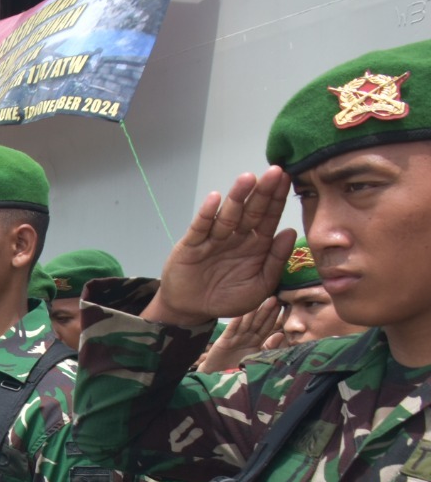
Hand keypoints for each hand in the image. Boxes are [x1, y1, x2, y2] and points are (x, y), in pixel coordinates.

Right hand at [146, 168, 295, 326]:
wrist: (192, 310)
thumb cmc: (228, 298)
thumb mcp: (260, 286)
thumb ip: (276, 261)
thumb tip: (290, 232)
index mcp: (256, 245)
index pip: (269, 218)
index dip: (278, 200)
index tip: (288, 180)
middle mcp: (237, 237)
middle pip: (251, 211)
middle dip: (262, 192)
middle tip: (274, 172)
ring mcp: (214, 238)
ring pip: (228, 215)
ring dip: (237, 196)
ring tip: (248, 178)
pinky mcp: (192, 244)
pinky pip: (201, 227)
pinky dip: (207, 213)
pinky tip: (215, 199)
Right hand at [197, 297, 282, 372]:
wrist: (219, 377)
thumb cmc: (238, 367)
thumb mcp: (257, 357)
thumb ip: (269, 347)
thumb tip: (280, 335)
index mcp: (255, 340)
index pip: (266, 327)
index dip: (273, 317)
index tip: (281, 305)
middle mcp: (246, 337)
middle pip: (257, 322)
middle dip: (265, 311)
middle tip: (274, 298)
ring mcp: (234, 338)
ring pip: (245, 324)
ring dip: (251, 313)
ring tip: (258, 300)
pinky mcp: (223, 342)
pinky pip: (230, 331)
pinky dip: (234, 323)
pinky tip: (239, 314)